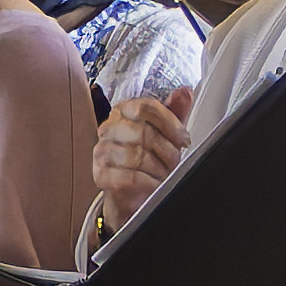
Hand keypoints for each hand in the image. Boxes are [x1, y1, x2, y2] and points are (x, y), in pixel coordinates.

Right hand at [84, 93, 194, 227]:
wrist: (132, 193)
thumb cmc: (150, 159)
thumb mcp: (166, 133)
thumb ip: (175, 112)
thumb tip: (185, 92)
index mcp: (124, 111)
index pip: (145, 107)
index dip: (170, 123)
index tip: (183, 139)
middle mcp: (108, 128)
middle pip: (144, 132)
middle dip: (167, 151)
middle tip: (174, 162)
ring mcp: (102, 151)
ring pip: (137, 156)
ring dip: (158, 169)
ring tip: (164, 175)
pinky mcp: (100, 175)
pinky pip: (129, 178)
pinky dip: (149, 184)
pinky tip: (155, 185)